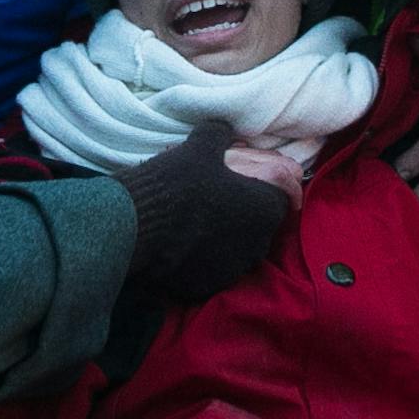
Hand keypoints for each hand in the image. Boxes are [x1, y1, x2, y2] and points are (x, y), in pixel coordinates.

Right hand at [115, 122, 290, 301]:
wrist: (135, 225)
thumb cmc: (177, 182)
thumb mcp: (202, 145)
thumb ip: (221, 135)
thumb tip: (224, 130)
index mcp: (266, 210)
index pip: (283, 197)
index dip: (269, 185)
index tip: (251, 179)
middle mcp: (257, 245)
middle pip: (260, 224)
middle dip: (245, 211)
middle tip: (219, 196)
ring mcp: (231, 270)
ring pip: (237, 249)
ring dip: (226, 235)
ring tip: (200, 220)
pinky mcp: (205, 288)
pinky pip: (211, 268)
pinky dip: (203, 256)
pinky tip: (183, 242)